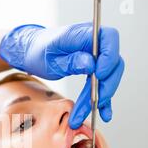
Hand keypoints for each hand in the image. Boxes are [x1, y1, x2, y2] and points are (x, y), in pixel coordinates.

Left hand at [0, 23, 124, 128]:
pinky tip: (103, 113)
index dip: (109, 56)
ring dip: (102, 96)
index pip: (109, 38)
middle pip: (113, 62)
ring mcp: (96, 57)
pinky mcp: (94, 70)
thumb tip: (91, 64)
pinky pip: (103, 84)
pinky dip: (103, 99)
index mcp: (83, 34)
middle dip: (106, 85)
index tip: (99, 74)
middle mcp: (94, 43)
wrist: (34, 53)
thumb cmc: (40, 52)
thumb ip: (71, 61)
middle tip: (95, 102)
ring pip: (109, 77)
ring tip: (88, 112)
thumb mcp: (51, 58)